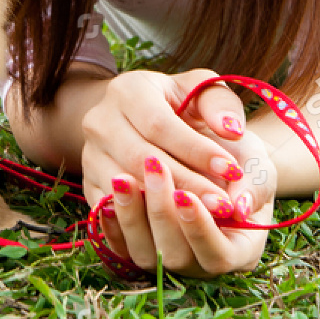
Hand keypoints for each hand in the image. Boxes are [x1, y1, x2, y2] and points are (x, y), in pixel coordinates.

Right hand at [79, 68, 276, 278]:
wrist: (138, 121)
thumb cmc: (179, 104)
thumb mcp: (201, 90)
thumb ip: (221, 105)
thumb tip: (232, 130)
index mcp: (126, 90)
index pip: (160, 124)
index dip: (196, 149)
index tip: (232, 170)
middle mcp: (99, 121)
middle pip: (140, 159)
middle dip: (186, 183)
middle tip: (224, 204)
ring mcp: (89, 155)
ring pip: (125, 188)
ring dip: (167, 208)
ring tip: (207, 217)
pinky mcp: (88, 184)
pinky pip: (113, 209)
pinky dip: (145, 221)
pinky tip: (178, 228)